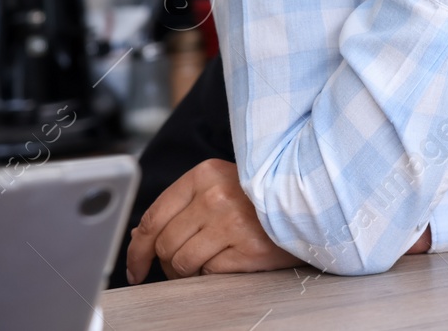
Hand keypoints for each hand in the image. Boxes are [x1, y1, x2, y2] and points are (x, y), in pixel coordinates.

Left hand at [126, 158, 303, 282]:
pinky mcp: (249, 247)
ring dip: (190, 271)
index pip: (153, 217)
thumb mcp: (218, 190)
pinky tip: (232, 258)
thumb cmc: (262, 197)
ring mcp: (233, 221)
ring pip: (182, 263)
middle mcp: (216, 195)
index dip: (137, 249)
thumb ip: (179, 209)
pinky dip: (214, 272)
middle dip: (168, 263)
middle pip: (165, 244)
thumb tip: (139, 237)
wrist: (312, 200)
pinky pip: (209, 272)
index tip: (135, 267)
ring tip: (211, 260)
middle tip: (185, 264)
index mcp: (205, 174)